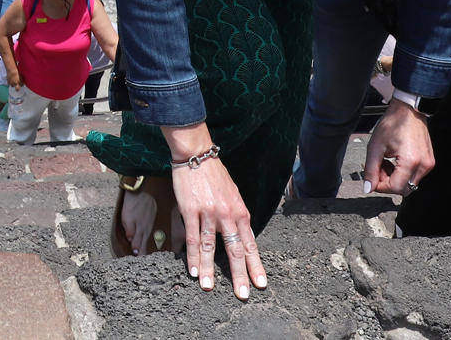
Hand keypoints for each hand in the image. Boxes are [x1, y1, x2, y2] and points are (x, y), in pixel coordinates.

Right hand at [169, 153, 265, 299]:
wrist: (197, 155)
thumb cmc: (215, 175)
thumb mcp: (234, 195)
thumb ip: (237, 216)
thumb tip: (241, 237)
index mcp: (240, 212)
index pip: (250, 244)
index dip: (255, 265)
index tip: (260, 284)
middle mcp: (227, 215)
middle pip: (235, 250)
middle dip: (239, 275)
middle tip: (242, 295)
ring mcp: (208, 213)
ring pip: (210, 247)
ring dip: (208, 269)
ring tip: (208, 287)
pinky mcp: (190, 210)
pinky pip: (192, 237)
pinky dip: (192, 255)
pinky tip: (192, 269)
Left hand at [364, 100, 433, 194]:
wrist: (408, 111)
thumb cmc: (394, 122)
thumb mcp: (376, 146)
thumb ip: (370, 169)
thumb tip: (368, 187)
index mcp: (411, 161)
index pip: (396, 188)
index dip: (381, 186)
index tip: (373, 178)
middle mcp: (423, 165)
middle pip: (404, 189)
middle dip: (388, 182)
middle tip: (378, 168)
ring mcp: (428, 164)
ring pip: (409, 183)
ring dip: (395, 178)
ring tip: (386, 161)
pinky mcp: (428, 162)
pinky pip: (414, 175)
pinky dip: (402, 172)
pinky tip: (394, 161)